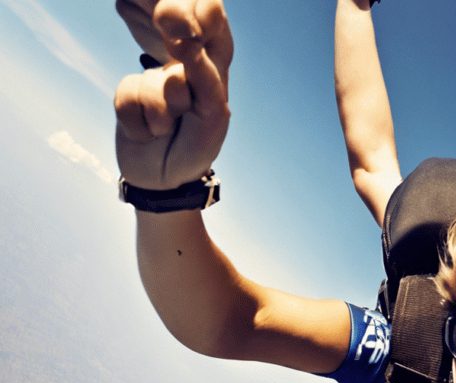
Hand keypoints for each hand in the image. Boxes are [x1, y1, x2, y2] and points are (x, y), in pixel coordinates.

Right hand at [114, 0, 232, 189]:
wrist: (167, 180)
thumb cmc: (199, 144)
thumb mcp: (214, 113)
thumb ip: (205, 77)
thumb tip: (186, 42)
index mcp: (214, 60)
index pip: (210, 15)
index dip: (201, 11)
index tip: (190, 31)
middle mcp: (182, 60)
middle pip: (172, 18)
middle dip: (174, 25)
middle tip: (179, 50)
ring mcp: (153, 75)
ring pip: (152, 80)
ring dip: (162, 113)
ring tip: (170, 127)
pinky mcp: (128, 91)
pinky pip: (128, 96)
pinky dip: (141, 124)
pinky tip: (149, 132)